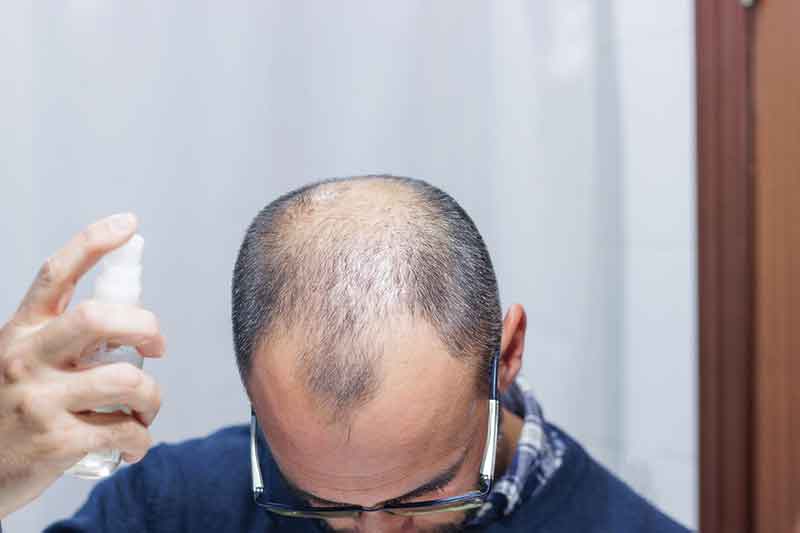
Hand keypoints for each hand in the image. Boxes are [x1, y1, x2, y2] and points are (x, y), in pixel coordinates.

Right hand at [0, 214, 164, 518]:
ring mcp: (39, 401)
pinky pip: (124, 431)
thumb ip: (60, 342)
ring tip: (145, 408)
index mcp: (19, 332)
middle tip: (156, 347)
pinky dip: (141, 439)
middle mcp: (25, 359)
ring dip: (152, 397)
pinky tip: (133, 443)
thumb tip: (129, 324)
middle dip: (145, 327)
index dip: (93, 243)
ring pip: (126, 380)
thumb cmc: (8, 414)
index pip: (55, 274)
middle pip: (98, 319)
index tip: (128, 223)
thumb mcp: (18, 364)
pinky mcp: (55, 443)